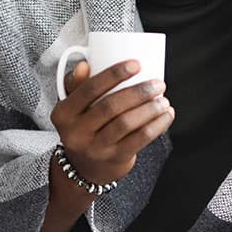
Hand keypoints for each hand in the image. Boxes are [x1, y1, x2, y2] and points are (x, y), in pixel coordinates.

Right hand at [49, 59, 174, 184]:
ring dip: (150, 109)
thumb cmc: (84, 126)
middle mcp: (76, 132)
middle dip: (139, 92)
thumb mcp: (73, 107)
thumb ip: (77, 84)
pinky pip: (139, 140)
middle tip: (158, 84)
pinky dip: (157, 125)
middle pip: (111, 106)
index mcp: (63, 113)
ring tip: (164, 100)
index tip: (136, 64)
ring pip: (126, 123)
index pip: (89, 89)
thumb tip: (84, 65)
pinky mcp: (114, 159)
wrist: (86, 166)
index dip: (114, 74)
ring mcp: (95, 148)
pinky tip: (167, 115)